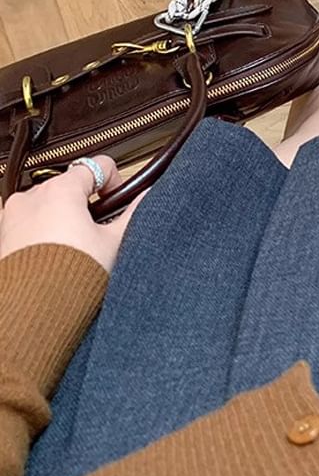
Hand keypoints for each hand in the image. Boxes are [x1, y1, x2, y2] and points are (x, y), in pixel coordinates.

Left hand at [0, 156, 140, 272]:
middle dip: (87, 203)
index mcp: (61, 191)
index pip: (96, 166)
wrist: (34, 309)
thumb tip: (148, 198)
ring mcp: (13, 216)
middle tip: (100, 230)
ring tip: (77, 246)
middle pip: (70, 185)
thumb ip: (134, 213)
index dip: (114, 181)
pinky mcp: (4, 236)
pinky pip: (29, 222)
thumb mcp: (114, 242)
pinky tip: (56, 253)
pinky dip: (44, 231)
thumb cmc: (70, 276)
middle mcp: (32, 197)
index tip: (117, 200)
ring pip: (48, 204)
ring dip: (64, 217)